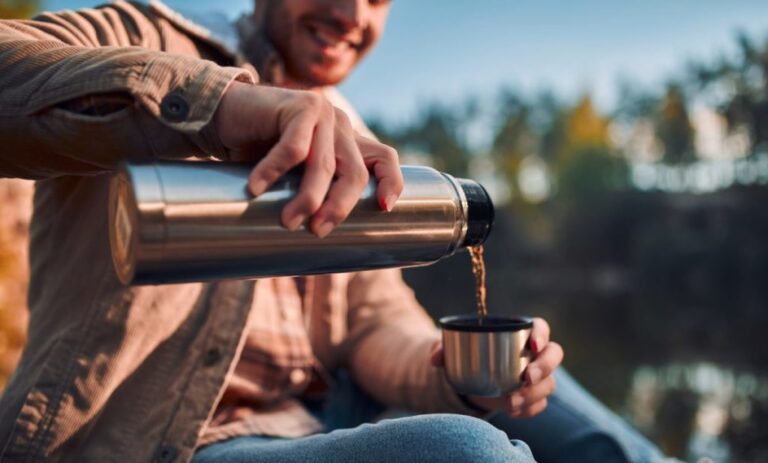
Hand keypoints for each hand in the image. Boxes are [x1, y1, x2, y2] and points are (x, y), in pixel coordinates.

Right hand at [214, 81, 402, 236]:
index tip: (384, 208)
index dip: (391, 182)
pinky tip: (256, 189)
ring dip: (307, 199)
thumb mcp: (295, 172)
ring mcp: (322, 113)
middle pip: (355, 173)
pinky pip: (292, 150)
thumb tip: (321, 233)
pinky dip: (273, 172)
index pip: (384, 158)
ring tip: (287, 221)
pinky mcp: (299, 106)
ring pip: (324, 166)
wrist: (224, 114)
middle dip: (338, 207)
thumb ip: (314, 188)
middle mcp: (340, 125)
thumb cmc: (259, 151)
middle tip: (317, 230)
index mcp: (347, 141)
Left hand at [430, 317, 563, 417]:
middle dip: (544, 367)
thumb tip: (435, 359)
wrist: (472, 381)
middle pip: (554, 355)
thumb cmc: (467, 356)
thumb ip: (442, 349)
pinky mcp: (533, 397)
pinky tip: (513, 412)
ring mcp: (538, 377)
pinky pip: (539, 405)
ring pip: (549, 383)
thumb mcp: (452, 349)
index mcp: (521, 333)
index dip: (542, 334)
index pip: (541, 327)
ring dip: (533, 394)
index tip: (533, 344)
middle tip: (525, 378)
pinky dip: (528, 410)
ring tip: (510, 402)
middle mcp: (535, 354)